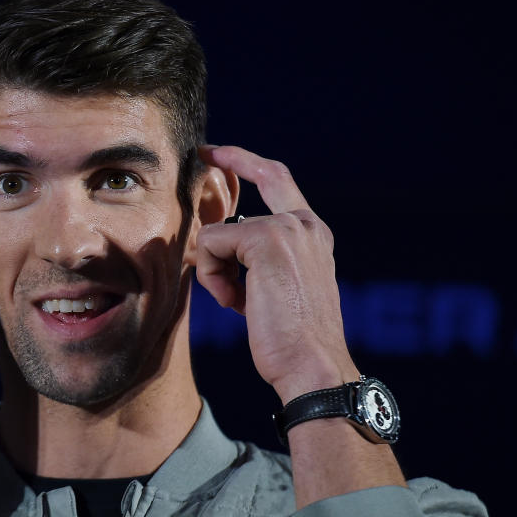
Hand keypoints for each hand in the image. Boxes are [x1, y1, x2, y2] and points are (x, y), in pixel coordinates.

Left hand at [195, 146, 358, 403]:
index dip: (247, 163)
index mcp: (313, 235)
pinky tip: (236, 305)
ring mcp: (288, 228)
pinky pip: (211, 245)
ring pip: (221, 231)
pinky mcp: (265, 239)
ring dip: (217, 270)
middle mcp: (305, 224)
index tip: (217, 153)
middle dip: (230, 158)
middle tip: (203, 151)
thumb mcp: (274, 290)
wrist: (312, 366)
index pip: (279, 181)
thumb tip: (215, 245)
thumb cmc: (291, 341)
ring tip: (240, 304)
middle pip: (262, 173)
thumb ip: (254, 261)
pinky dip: (213, 279)